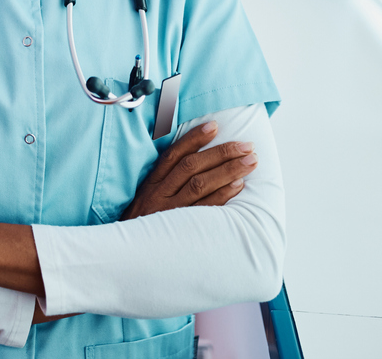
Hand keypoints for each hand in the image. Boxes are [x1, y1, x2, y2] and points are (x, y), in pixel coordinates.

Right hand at [120, 121, 256, 220]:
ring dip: (228, 170)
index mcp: (152, 183)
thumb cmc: (143, 224)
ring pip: (200, 184)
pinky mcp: (182, 229)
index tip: (214, 125)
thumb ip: (165, 180)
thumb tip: (190, 156)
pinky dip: (222, 195)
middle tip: (246, 146)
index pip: (173, 154)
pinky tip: (239, 185)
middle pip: (191, 167)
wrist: (131, 255)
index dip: (194, 138)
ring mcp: (171, 211)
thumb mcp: (146, 198)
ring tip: (250, 161)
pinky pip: (205, 209)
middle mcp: (160, 194)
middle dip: (221, 153)